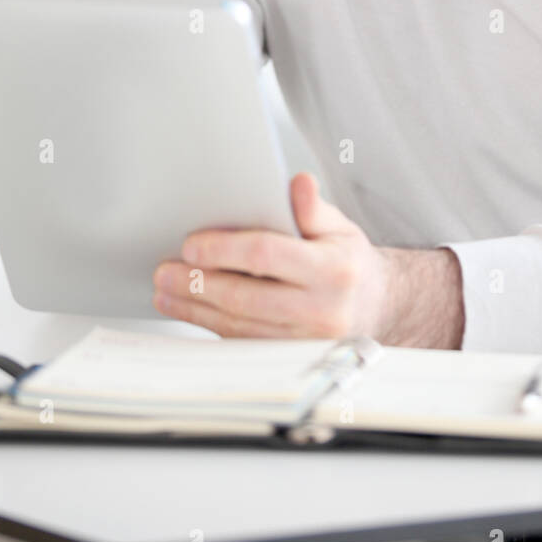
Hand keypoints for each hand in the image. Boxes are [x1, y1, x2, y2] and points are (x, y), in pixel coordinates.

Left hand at [151, 172, 464, 345]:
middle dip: (199, 283)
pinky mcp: (290, 358)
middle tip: (166, 270)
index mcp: (333, 269)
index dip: (224, 250)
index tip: (191, 244)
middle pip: (246, 297)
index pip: (268, 255)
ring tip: (166, 290)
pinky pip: (244, 343)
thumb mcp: (339, 226)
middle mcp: (321, 309)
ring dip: (196, 308)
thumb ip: (312, 207)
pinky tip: (189, 310)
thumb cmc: (348, 261)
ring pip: (240, 326)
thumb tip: (299, 183)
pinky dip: (210, 326)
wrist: (374, 307)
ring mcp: (306, 341)